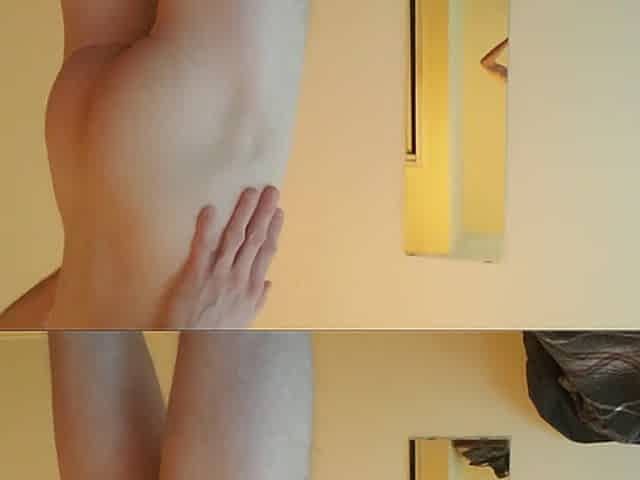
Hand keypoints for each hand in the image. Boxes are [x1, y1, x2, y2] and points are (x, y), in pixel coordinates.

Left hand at [159, 187, 283, 328]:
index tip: (280, 211)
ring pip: (234, 238)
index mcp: (252, 287)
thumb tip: (269, 283)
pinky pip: (202, 247)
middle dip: (264, 213)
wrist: (198, 347)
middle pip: (255, 239)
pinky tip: (211, 209)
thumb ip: (259, 299)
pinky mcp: (195, 275)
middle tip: (271, 190)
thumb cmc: (220, 332)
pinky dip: (206, 228)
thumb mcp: (246, 319)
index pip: (267, 251)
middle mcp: (239, 277)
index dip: (274, 229)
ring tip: (250, 192)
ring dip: (243, 213)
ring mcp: (218, 275)